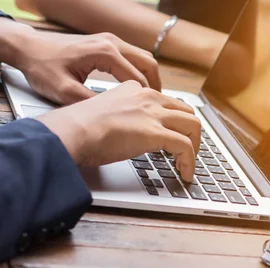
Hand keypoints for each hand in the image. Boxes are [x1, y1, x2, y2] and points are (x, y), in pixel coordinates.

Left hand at [17, 31, 160, 104]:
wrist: (29, 49)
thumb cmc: (43, 67)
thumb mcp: (66, 93)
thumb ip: (94, 103)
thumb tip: (116, 115)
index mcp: (105, 53)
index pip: (138, 79)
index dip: (147, 99)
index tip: (153, 115)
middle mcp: (111, 42)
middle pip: (148, 63)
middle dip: (156, 86)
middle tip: (160, 106)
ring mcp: (110, 40)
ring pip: (143, 58)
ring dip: (150, 77)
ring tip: (152, 98)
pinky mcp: (106, 42)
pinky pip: (133, 56)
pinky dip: (140, 71)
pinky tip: (138, 87)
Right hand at [37, 81, 199, 181]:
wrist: (72, 131)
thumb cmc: (79, 127)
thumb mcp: (104, 113)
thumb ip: (122, 118)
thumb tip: (129, 134)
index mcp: (134, 89)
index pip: (166, 101)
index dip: (174, 120)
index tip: (173, 134)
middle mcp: (148, 97)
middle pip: (186, 111)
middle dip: (191, 132)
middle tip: (187, 150)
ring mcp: (153, 114)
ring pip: (193, 126)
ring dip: (195, 147)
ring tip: (188, 163)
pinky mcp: (156, 132)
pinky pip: (186, 147)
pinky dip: (190, 162)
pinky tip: (185, 174)